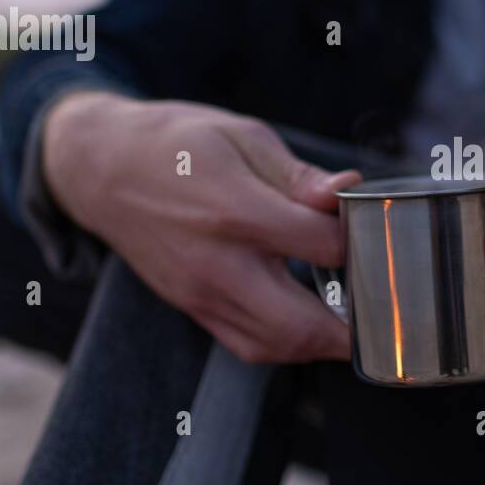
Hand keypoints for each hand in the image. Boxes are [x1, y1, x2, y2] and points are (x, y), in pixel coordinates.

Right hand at [43, 92, 357, 364]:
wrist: (98, 167)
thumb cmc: (175, 143)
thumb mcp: (242, 137)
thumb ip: (299, 176)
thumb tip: (350, 193)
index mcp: (235, 210)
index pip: (324, 246)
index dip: (360, 239)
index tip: (372, 226)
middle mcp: (215, 263)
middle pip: (299, 324)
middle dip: (352, 327)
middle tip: (386, 311)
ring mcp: (199, 294)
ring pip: (273, 347)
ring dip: (321, 344)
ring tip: (356, 322)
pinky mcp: (190, 307)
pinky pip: (246, 345)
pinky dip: (286, 345)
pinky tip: (311, 324)